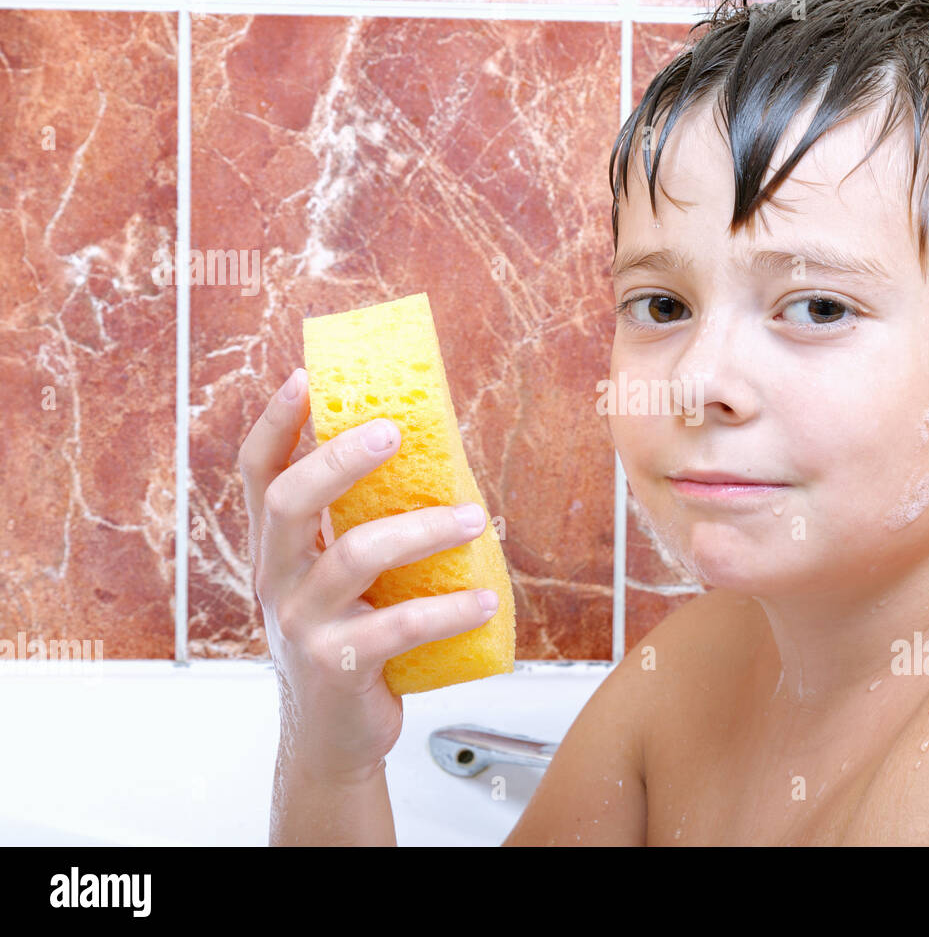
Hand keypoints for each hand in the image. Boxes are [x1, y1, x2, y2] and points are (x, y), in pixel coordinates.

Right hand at [239, 367, 498, 782]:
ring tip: (475, 518)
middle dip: (339, 458)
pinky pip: (398, 626)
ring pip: (353, 555)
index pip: (257, 473)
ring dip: (421, 529)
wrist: (333, 737)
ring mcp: (302, 623)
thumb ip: (357, 527)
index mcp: (275, 549)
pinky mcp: (338, 665)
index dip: (274, 423)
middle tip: (394, 430)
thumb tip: (433, 456)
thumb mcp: (337, 581)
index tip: (305, 377)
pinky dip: (449, 610)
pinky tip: (485, 599)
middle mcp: (276, 579)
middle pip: (289, 500)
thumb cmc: (350, 638)